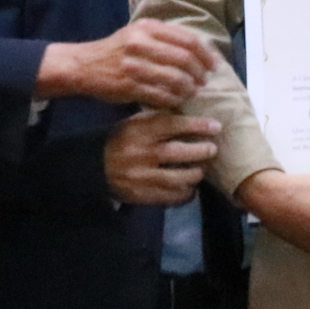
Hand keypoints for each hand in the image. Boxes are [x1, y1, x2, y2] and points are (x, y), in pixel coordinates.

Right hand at [35, 21, 215, 109]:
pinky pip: (161, 95)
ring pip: (175, 78)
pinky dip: (174, 99)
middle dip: (199, 72)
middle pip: (185, 59)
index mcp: (146, 28)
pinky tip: (177, 100)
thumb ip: (166, 37)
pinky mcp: (129, 86)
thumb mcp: (138, 33)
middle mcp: (140, 43)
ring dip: (189, 88)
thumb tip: (202, 48)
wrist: (83, 65)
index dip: (205, 54)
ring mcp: (134, 65)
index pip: (188, 40)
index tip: (213, 65)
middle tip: (204, 81)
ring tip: (192, 92)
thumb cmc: (117, 51)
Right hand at [104, 112, 220, 206]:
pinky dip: (185, 193)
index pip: (172, 125)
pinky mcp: (142, 195)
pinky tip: (189, 188)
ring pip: (178, 178)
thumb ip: (158, 118)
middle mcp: (141, 154)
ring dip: (195, 174)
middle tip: (212, 149)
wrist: (93, 167)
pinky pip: (171, 196)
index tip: (216, 127)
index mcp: (139, 131)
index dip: (197, 125)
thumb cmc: (120, 140)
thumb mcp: (134, 123)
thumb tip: (191, 112)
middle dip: (201, 151)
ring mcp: (141, 177)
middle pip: (179, 153)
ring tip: (200, 170)